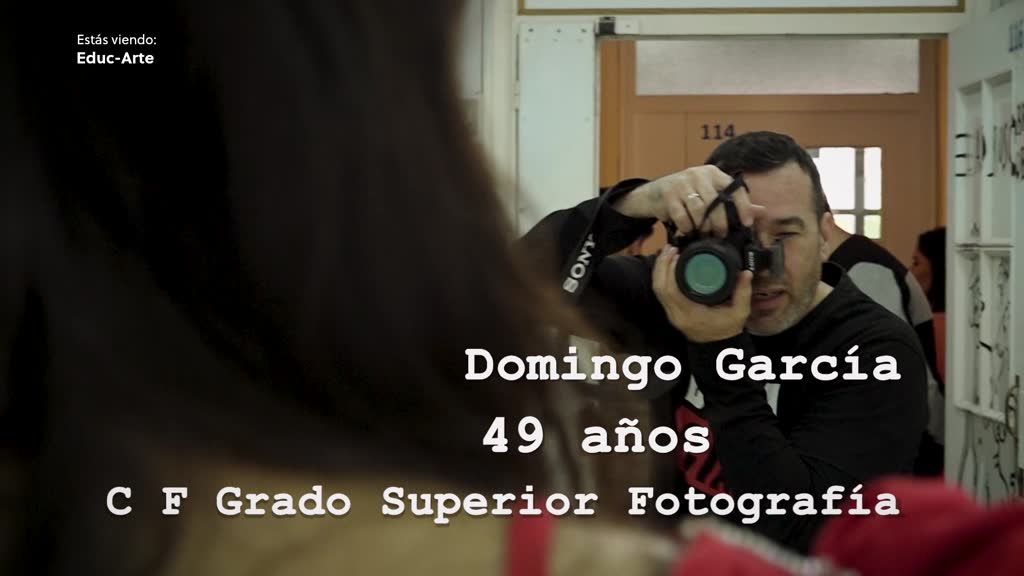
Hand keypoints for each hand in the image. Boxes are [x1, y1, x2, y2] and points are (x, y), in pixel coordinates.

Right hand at [613, 165, 759, 238]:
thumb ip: (733, 202)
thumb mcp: (710, 193)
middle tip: (721, 235)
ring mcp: (682, 183)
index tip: (747, 223)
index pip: (734, 188)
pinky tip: (688, 231)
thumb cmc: (688, 194)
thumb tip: (761, 211)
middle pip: (716, 203)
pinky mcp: (669, 194)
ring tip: (704, 234)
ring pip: (699, 210)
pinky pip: (682, 216)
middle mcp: (698, 174)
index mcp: (713, 173)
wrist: (655, 192)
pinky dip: (687, 227)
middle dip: (720, 223)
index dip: (743, 207)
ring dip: (703, 226)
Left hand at [652, 245, 752, 342]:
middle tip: (671, 248)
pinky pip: (661, 292)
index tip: (678, 254)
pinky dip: (662, 277)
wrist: (718, 347)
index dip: (669, 270)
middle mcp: (676, 314)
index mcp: (690, 314)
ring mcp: (671, 314)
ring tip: (668, 252)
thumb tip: (746, 272)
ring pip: (657, 289)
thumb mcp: (739, 312)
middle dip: (662, 265)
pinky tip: (667, 264)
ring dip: (660, 269)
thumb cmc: (728, 329)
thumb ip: (743, 292)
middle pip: (659, 287)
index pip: (671, 290)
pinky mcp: (671, 311)